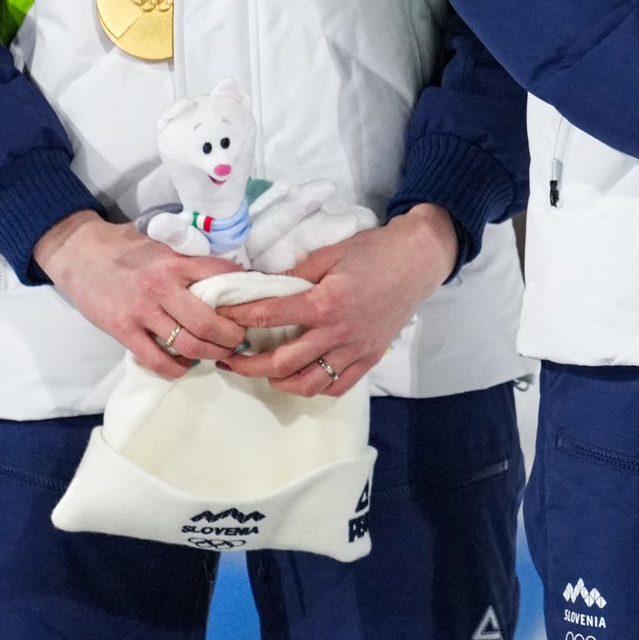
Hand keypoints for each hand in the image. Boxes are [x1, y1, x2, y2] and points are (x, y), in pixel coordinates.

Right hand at [35, 209, 251, 377]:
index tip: (254, 305)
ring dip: (212, 354)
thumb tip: (230, 268)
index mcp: (177, 261)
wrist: (79, 253)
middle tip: (241, 339)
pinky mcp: (123, 330)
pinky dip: (177, 368)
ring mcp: (142, 311)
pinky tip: (185, 365)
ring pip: (188, 344)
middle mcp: (162, 286)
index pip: (223, 275)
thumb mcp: (163, 241)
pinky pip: (156, 359)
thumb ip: (191, 254)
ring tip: (221, 353)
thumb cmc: (126, 247)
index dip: (245, 292)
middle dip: (233, 336)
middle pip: (210, 322)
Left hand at [223, 206, 458, 396]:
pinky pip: (338, 386)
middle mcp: (337, 332)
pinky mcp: (369, 357)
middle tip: (229, 359)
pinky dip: (316, 388)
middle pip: (281, 362)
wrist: (418, 260)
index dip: (237, 316)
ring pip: (308, 383)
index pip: (267, 315)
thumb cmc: (373, 251)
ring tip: (263, 373)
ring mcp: (355, 349)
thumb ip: (294, 273)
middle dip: (247, 365)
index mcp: (324, 302)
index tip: (220, 316)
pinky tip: (301, 378)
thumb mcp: (329, 253)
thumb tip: (259, 285)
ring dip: (278, 382)